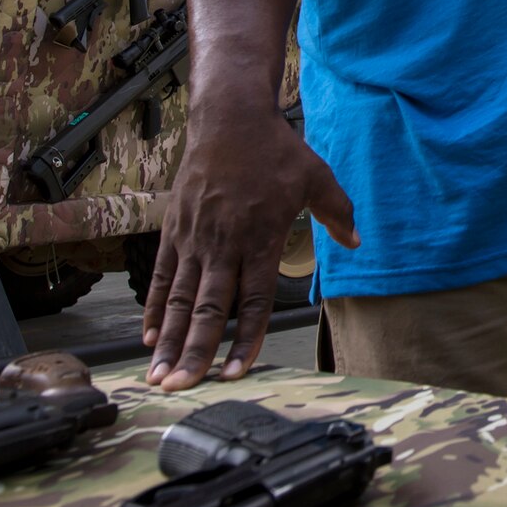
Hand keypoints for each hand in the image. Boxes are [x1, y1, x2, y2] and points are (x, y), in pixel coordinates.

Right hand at [144, 109, 356, 390]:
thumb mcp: (315, 176)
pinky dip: (156, 307)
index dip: (244, 339)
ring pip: (181, 299)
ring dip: (169, 340)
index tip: (234, 373)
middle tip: (182, 388)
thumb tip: (356, 241)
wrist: (228, 118)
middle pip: (210, 309)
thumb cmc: (274, 149)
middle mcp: (224, 244)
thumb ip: (337, 212)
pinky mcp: (175, 229)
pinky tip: (149, 336)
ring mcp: (195, 238)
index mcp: (260, 238)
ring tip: (159, 375)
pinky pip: (164, 276)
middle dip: (196, 352)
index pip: (253, 301)